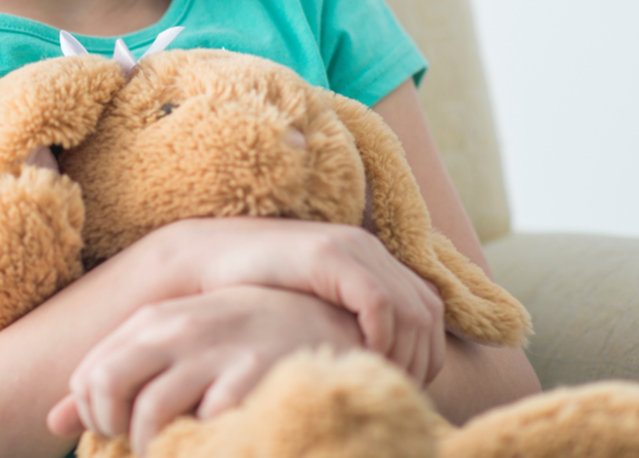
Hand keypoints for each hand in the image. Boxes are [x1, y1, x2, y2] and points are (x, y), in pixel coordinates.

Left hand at [46, 285, 359, 453]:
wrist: (324, 323)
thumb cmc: (240, 342)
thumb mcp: (178, 347)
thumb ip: (120, 376)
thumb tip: (53, 420)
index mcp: (159, 319)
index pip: (91, 373)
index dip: (99, 414)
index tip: (127, 428)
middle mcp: (182, 328)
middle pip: (108, 388)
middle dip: (118, 430)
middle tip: (149, 442)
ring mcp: (217, 351)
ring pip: (150, 418)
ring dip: (158, 449)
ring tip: (184, 445)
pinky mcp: (252, 378)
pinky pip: (204, 429)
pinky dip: (201, 446)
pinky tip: (218, 438)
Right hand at [156, 217, 445, 385]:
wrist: (210, 256)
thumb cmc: (257, 290)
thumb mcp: (314, 305)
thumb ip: (347, 319)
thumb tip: (379, 363)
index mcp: (372, 257)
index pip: (429, 309)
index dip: (426, 353)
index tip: (405, 385)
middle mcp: (369, 247)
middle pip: (427, 311)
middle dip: (420, 360)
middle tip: (397, 392)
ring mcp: (351, 247)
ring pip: (411, 309)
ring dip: (402, 353)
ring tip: (379, 379)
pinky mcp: (328, 254)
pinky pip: (378, 301)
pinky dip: (380, 334)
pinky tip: (361, 352)